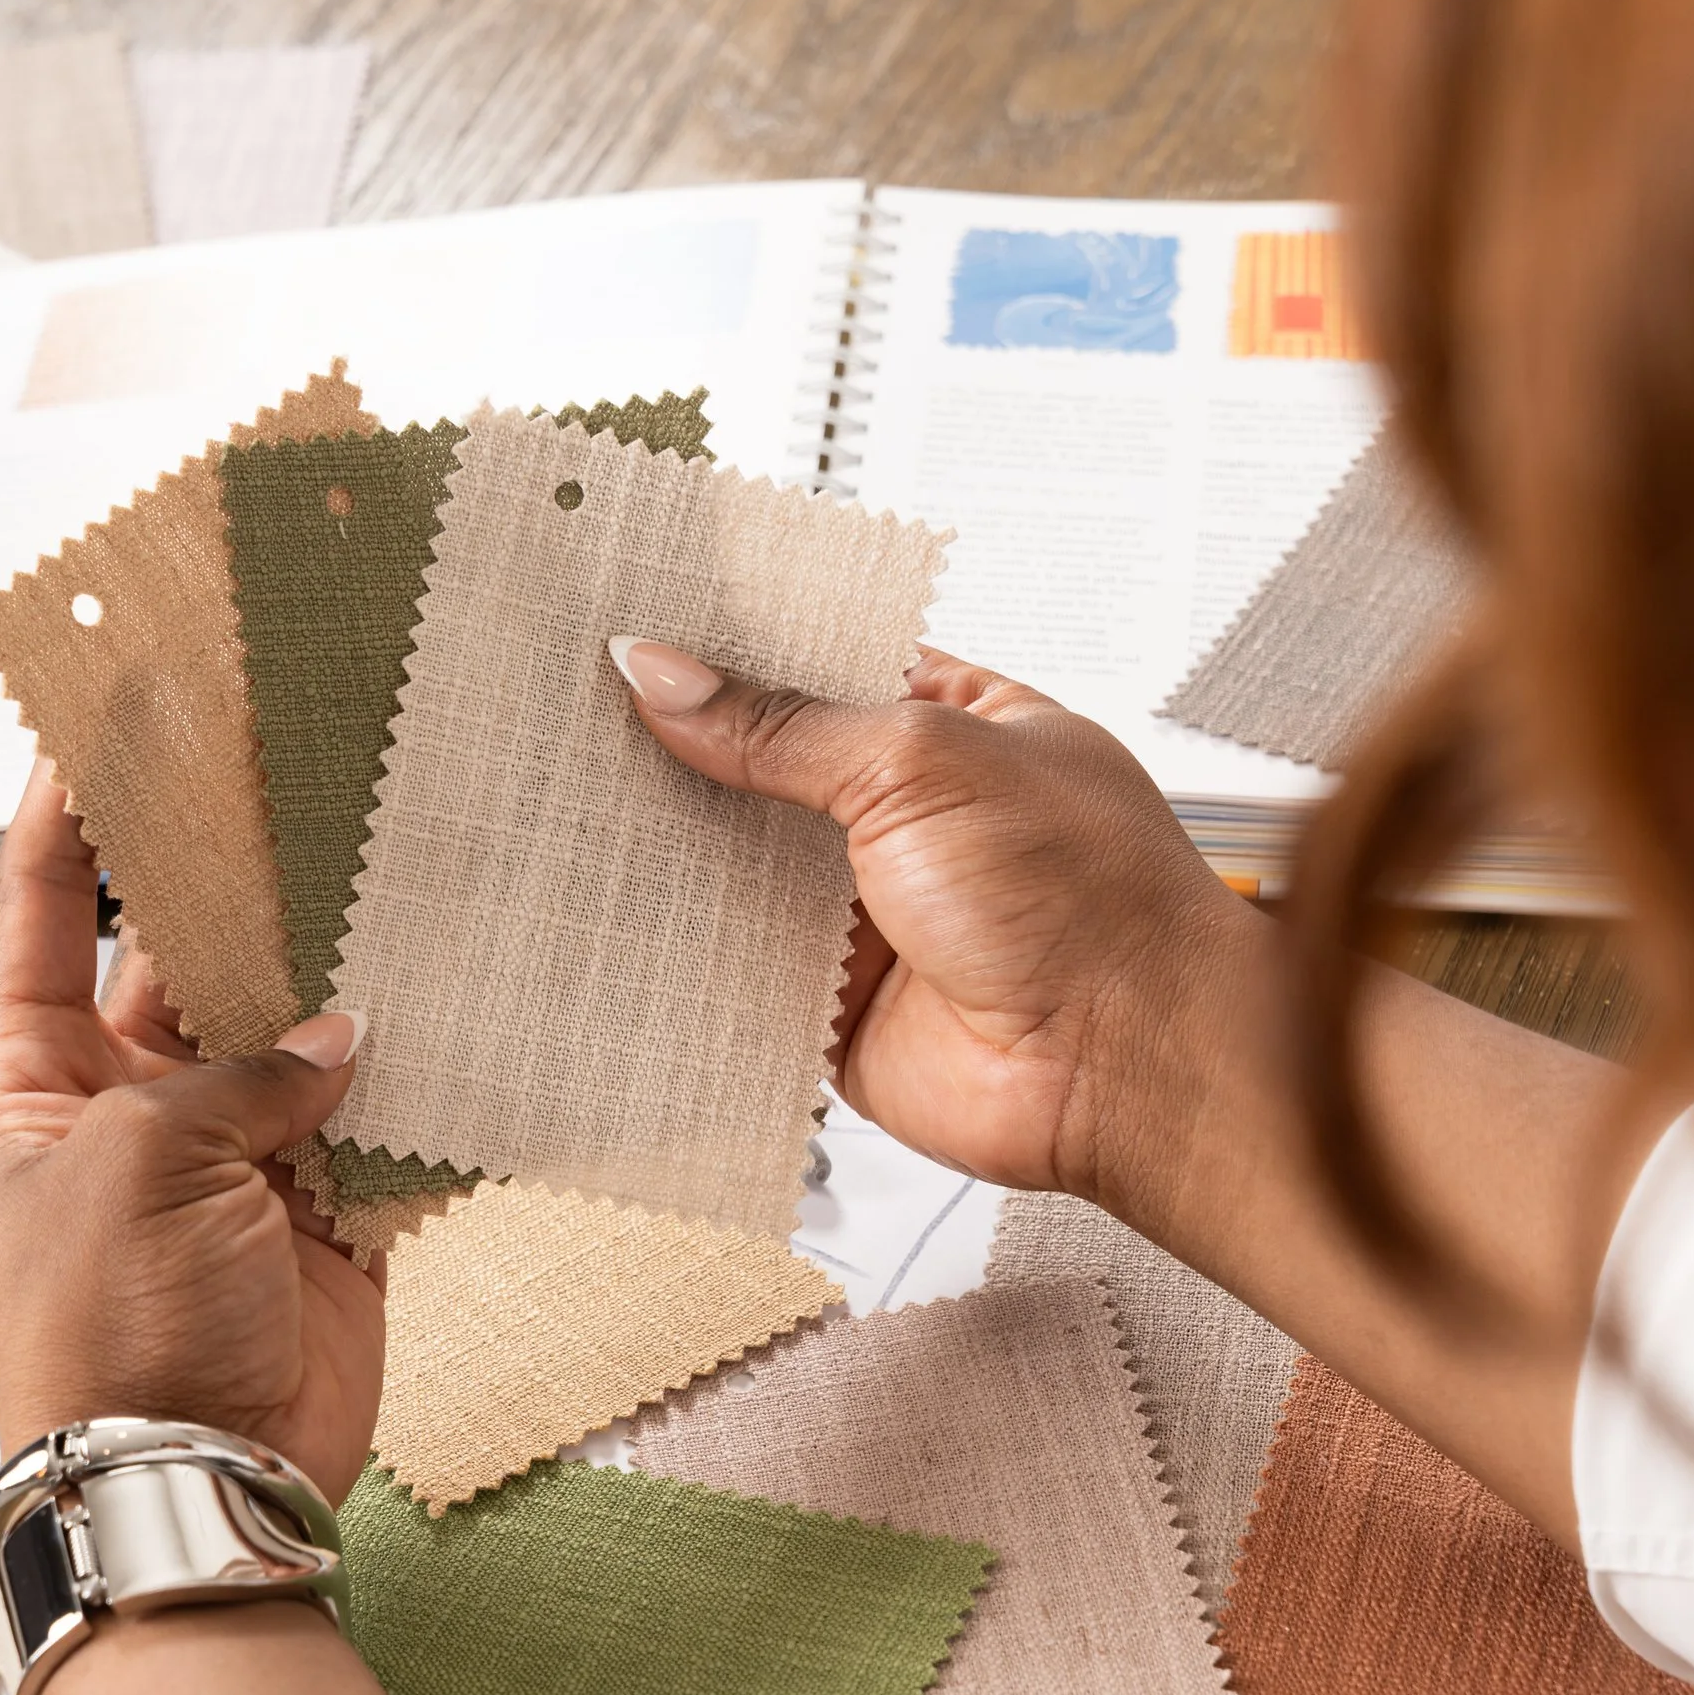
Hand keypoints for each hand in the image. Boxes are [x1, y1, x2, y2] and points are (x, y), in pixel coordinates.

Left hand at [0, 764, 384, 1501]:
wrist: (196, 1485)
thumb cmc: (112, 1334)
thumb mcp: (138, 1161)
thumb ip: (234, 1074)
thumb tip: (333, 1036)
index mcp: (33, 1088)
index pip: (40, 915)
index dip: (66, 816)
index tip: (96, 716)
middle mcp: (129, 1111)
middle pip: (178, 955)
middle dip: (227, 872)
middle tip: (283, 760)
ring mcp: (230, 1162)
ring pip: (288, 1029)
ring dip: (333, 964)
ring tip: (384, 854)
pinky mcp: (320, 1215)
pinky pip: (369, 1118)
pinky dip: (410, 1071)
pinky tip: (450, 990)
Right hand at [610, 639, 1266, 1210]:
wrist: (1125, 1066)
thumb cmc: (1092, 903)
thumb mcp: (924, 765)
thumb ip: (786, 725)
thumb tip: (670, 676)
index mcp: (958, 726)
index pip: (824, 664)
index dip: (736, 648)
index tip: (640, 627)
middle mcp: (914, 818)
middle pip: (770, 770)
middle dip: (686, 753)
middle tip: (578, 714)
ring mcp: (875, 914)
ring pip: (741, 871)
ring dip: (673, 851)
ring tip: (568, 802)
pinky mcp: (839, 1007)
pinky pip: (740, 971)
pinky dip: (684, 952)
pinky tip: (613, 915)